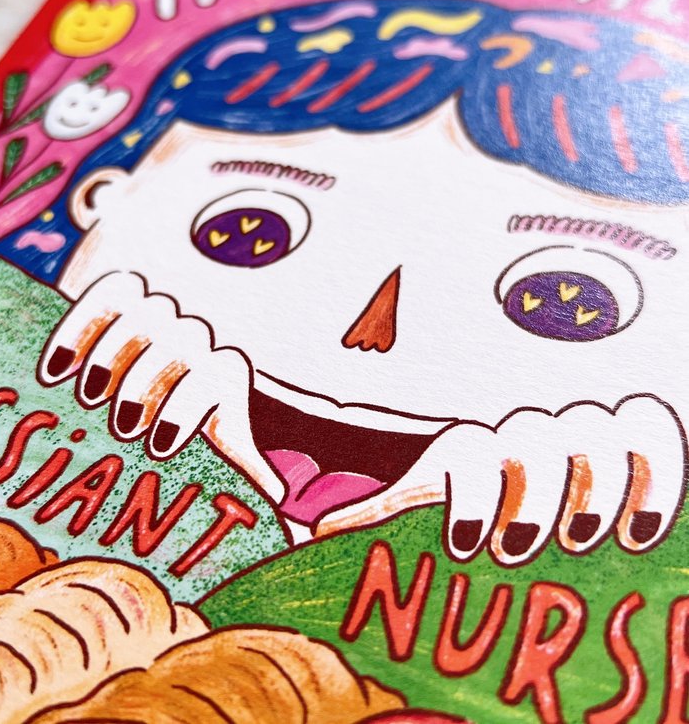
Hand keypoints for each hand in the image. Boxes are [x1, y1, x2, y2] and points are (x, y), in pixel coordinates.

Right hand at [38, 272, 285, 502]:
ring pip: (147, 315)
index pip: (218, 376)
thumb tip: (277, 492)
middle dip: (150, 384)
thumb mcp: (216, 431)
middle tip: (123, 426)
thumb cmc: (188, 410)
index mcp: (224, 368)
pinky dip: (80, 328)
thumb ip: (241, 456)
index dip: (188, 408)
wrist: (157, 356)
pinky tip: (55, 372)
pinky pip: (108, 295)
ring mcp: (163, 308)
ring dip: (115, 355)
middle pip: (182, 344)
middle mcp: (198, 333)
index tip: (158, 446)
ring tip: (90, 397)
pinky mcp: (124, 289)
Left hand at [318, 396, 686, 565]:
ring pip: (600, 428)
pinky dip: (658, 475)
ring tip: (598, 540)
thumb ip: (381, 508)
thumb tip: (321, 529)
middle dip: (535, 493)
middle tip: (523, 549)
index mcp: (472, 444)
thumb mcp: (421, 498)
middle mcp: (525, 433)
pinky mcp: (627, 449)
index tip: (471, 545)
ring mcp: (577, 435)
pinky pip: (655, 436)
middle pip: (537, 436)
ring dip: (605, 482)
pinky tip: (644, 531)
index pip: (473, 453)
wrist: (517, 475)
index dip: (475, 494)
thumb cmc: (467, 495)